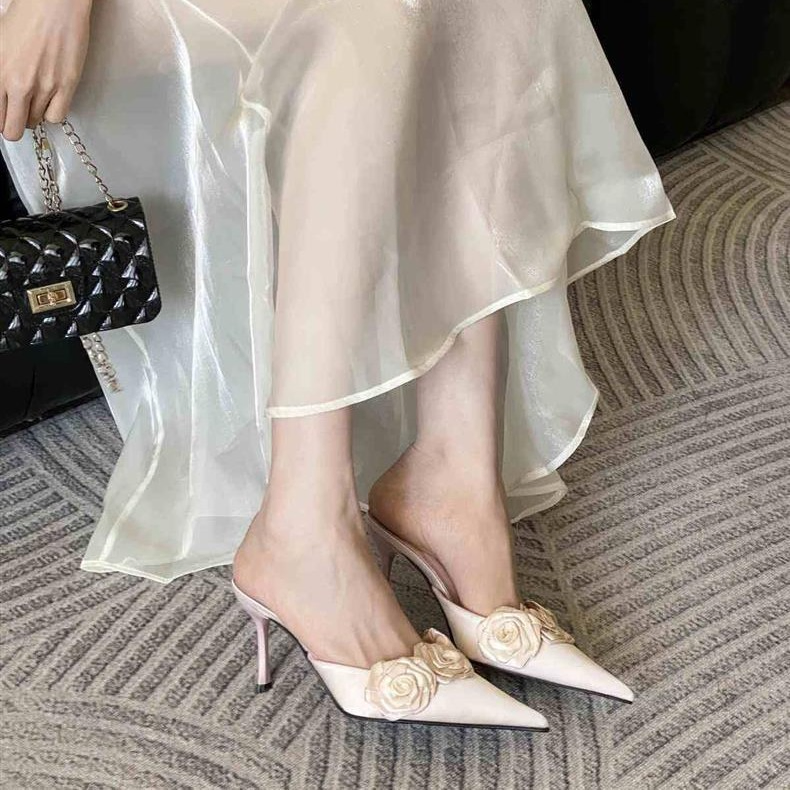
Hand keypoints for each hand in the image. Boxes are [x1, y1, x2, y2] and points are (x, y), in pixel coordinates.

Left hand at [0, 0, 92, 140]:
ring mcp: (44, 87)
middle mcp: (18, 83)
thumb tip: (3, 95)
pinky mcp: (66, 87)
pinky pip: (57, 117)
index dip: (1, 119)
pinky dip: (53, 113)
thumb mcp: (0, 44)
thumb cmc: (28, 16)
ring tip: (38, 97)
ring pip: (36, 122)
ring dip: (35, 114)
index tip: (5, 116)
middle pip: (13, 129)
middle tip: (19, 116)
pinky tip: (52, 98)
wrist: (55, 5)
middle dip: (14, 126)